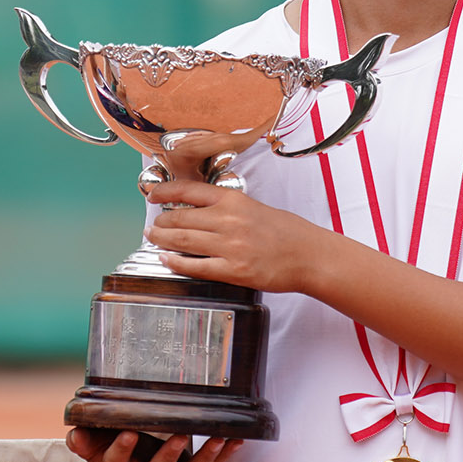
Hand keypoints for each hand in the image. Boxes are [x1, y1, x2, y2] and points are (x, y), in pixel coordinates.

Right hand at [65, 427, 243, 461]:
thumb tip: (76, 436)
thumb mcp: (94, 442)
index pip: (116, 460)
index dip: (121, 448)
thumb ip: (83, 438)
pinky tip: (236, 440)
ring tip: (220, 439)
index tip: (128, 431)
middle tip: (180, 435)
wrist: (133, 459)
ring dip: (206, 458)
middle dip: (169, 456)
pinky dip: (224, 457)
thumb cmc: (111, 444)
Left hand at [143, 179, 334, 294]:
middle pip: (180, 218)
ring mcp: (230, 246)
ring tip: (153, 239)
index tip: (153, 195)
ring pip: (182, 241)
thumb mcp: (255, 208)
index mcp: (234, 200)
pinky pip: (195, 266)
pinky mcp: (233, 271)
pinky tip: (166, 259)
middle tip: (152, 225)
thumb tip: (198, 212)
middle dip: (160, 222)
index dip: (165, 192)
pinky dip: (175, 262)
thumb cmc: (287, 232)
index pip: (189, 190)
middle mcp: (229, 220)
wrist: (309, 256)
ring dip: (162, 240)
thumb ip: (227, 209)